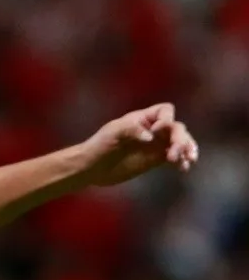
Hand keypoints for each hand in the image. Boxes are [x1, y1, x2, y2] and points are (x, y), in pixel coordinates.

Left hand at [81, 103, 198, 185]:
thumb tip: (151, 137)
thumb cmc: (100, 145)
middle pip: (177, 128)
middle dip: (180, 139)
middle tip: (174, 154)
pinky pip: (174, 158)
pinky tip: (183, 169)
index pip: (165, 111)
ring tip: (188, 161)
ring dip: (186, 150)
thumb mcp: (113, 133)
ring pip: (179, 143)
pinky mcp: (155, 160)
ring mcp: (155, 145)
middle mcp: (153, 130)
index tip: (157, 132)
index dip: (166, 119)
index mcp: (143, 118)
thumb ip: (132, 130)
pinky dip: (181, 162)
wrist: (92, 168)